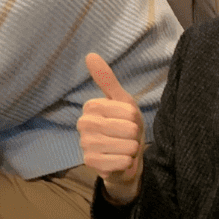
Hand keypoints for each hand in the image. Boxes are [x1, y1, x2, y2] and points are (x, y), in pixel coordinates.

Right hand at [81, 53, 145, 204]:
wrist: (125, 159)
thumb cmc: (125, 127)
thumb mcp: (122, 102)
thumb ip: (107, 80)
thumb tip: (90, 55)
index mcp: (91, 107)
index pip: (128, 111)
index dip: (135, 118)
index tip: (127, 122)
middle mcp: (83, 124)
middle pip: (128, 128)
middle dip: (134, 135)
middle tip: (127, 137)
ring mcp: (85, 144)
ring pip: (126, 145)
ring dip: (131, 149)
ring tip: (124, 149)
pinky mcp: (90, 163)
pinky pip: (121, 162)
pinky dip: (127, 163)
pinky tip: (120, 161)